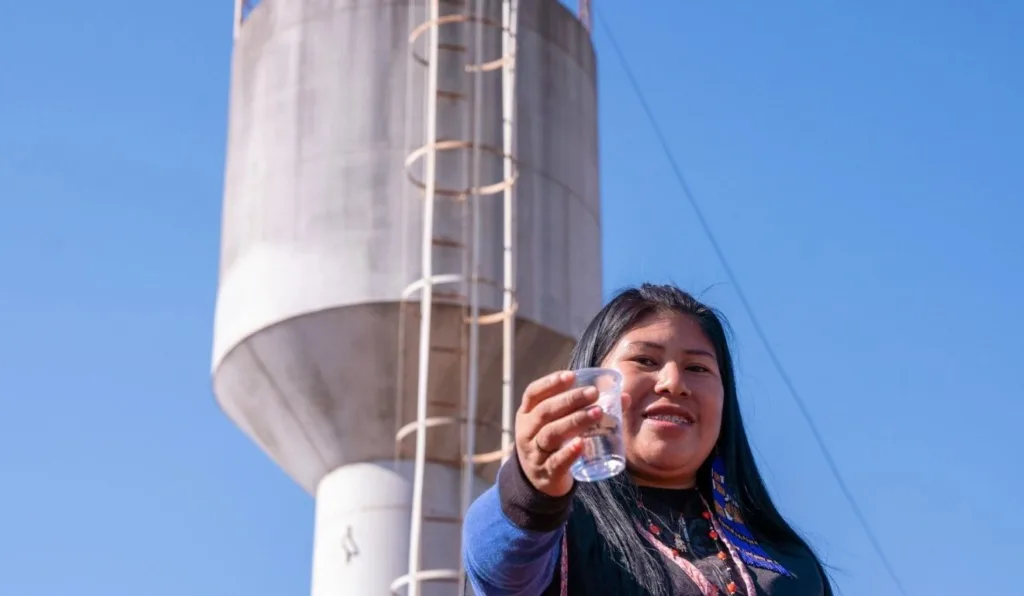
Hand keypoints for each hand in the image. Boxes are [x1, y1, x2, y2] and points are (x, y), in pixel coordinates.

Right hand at [514, 370, 604, 497]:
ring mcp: (534, 453)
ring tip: (597, 413)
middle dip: (570, 400)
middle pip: (545, 411)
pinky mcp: (546, 473)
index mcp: (527, 415)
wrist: (540, 483)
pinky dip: (568, 453)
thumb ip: (583, 408)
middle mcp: (526, 432)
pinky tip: (581, 444)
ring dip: (574, 421)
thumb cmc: (554, 444)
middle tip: (594, 393)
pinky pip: (556, 462)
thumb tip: (624, 397)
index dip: (550, 383)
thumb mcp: (557, 424)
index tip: (572, 376)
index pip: (533, 393)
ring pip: (551, 434)